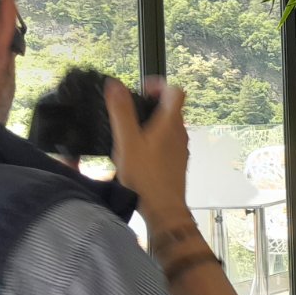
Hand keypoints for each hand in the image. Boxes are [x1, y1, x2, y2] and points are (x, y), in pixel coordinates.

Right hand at [107, 77, 188, 221]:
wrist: (163, 209)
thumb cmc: (146, 178)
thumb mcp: (127, 141)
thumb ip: (121, 112)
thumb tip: (115, 85)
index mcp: (170, 124)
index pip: (176, 92)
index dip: (160, 85)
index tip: (141, 88)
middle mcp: (180, 134)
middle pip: (171, 108)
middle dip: (151, 103)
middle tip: (130, 108)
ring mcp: (180, 148)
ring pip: (169, 126)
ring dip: (152, 121)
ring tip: (130, 129)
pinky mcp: (176, 161)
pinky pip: (167, 142)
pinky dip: (154, 138)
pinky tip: (137, 151)